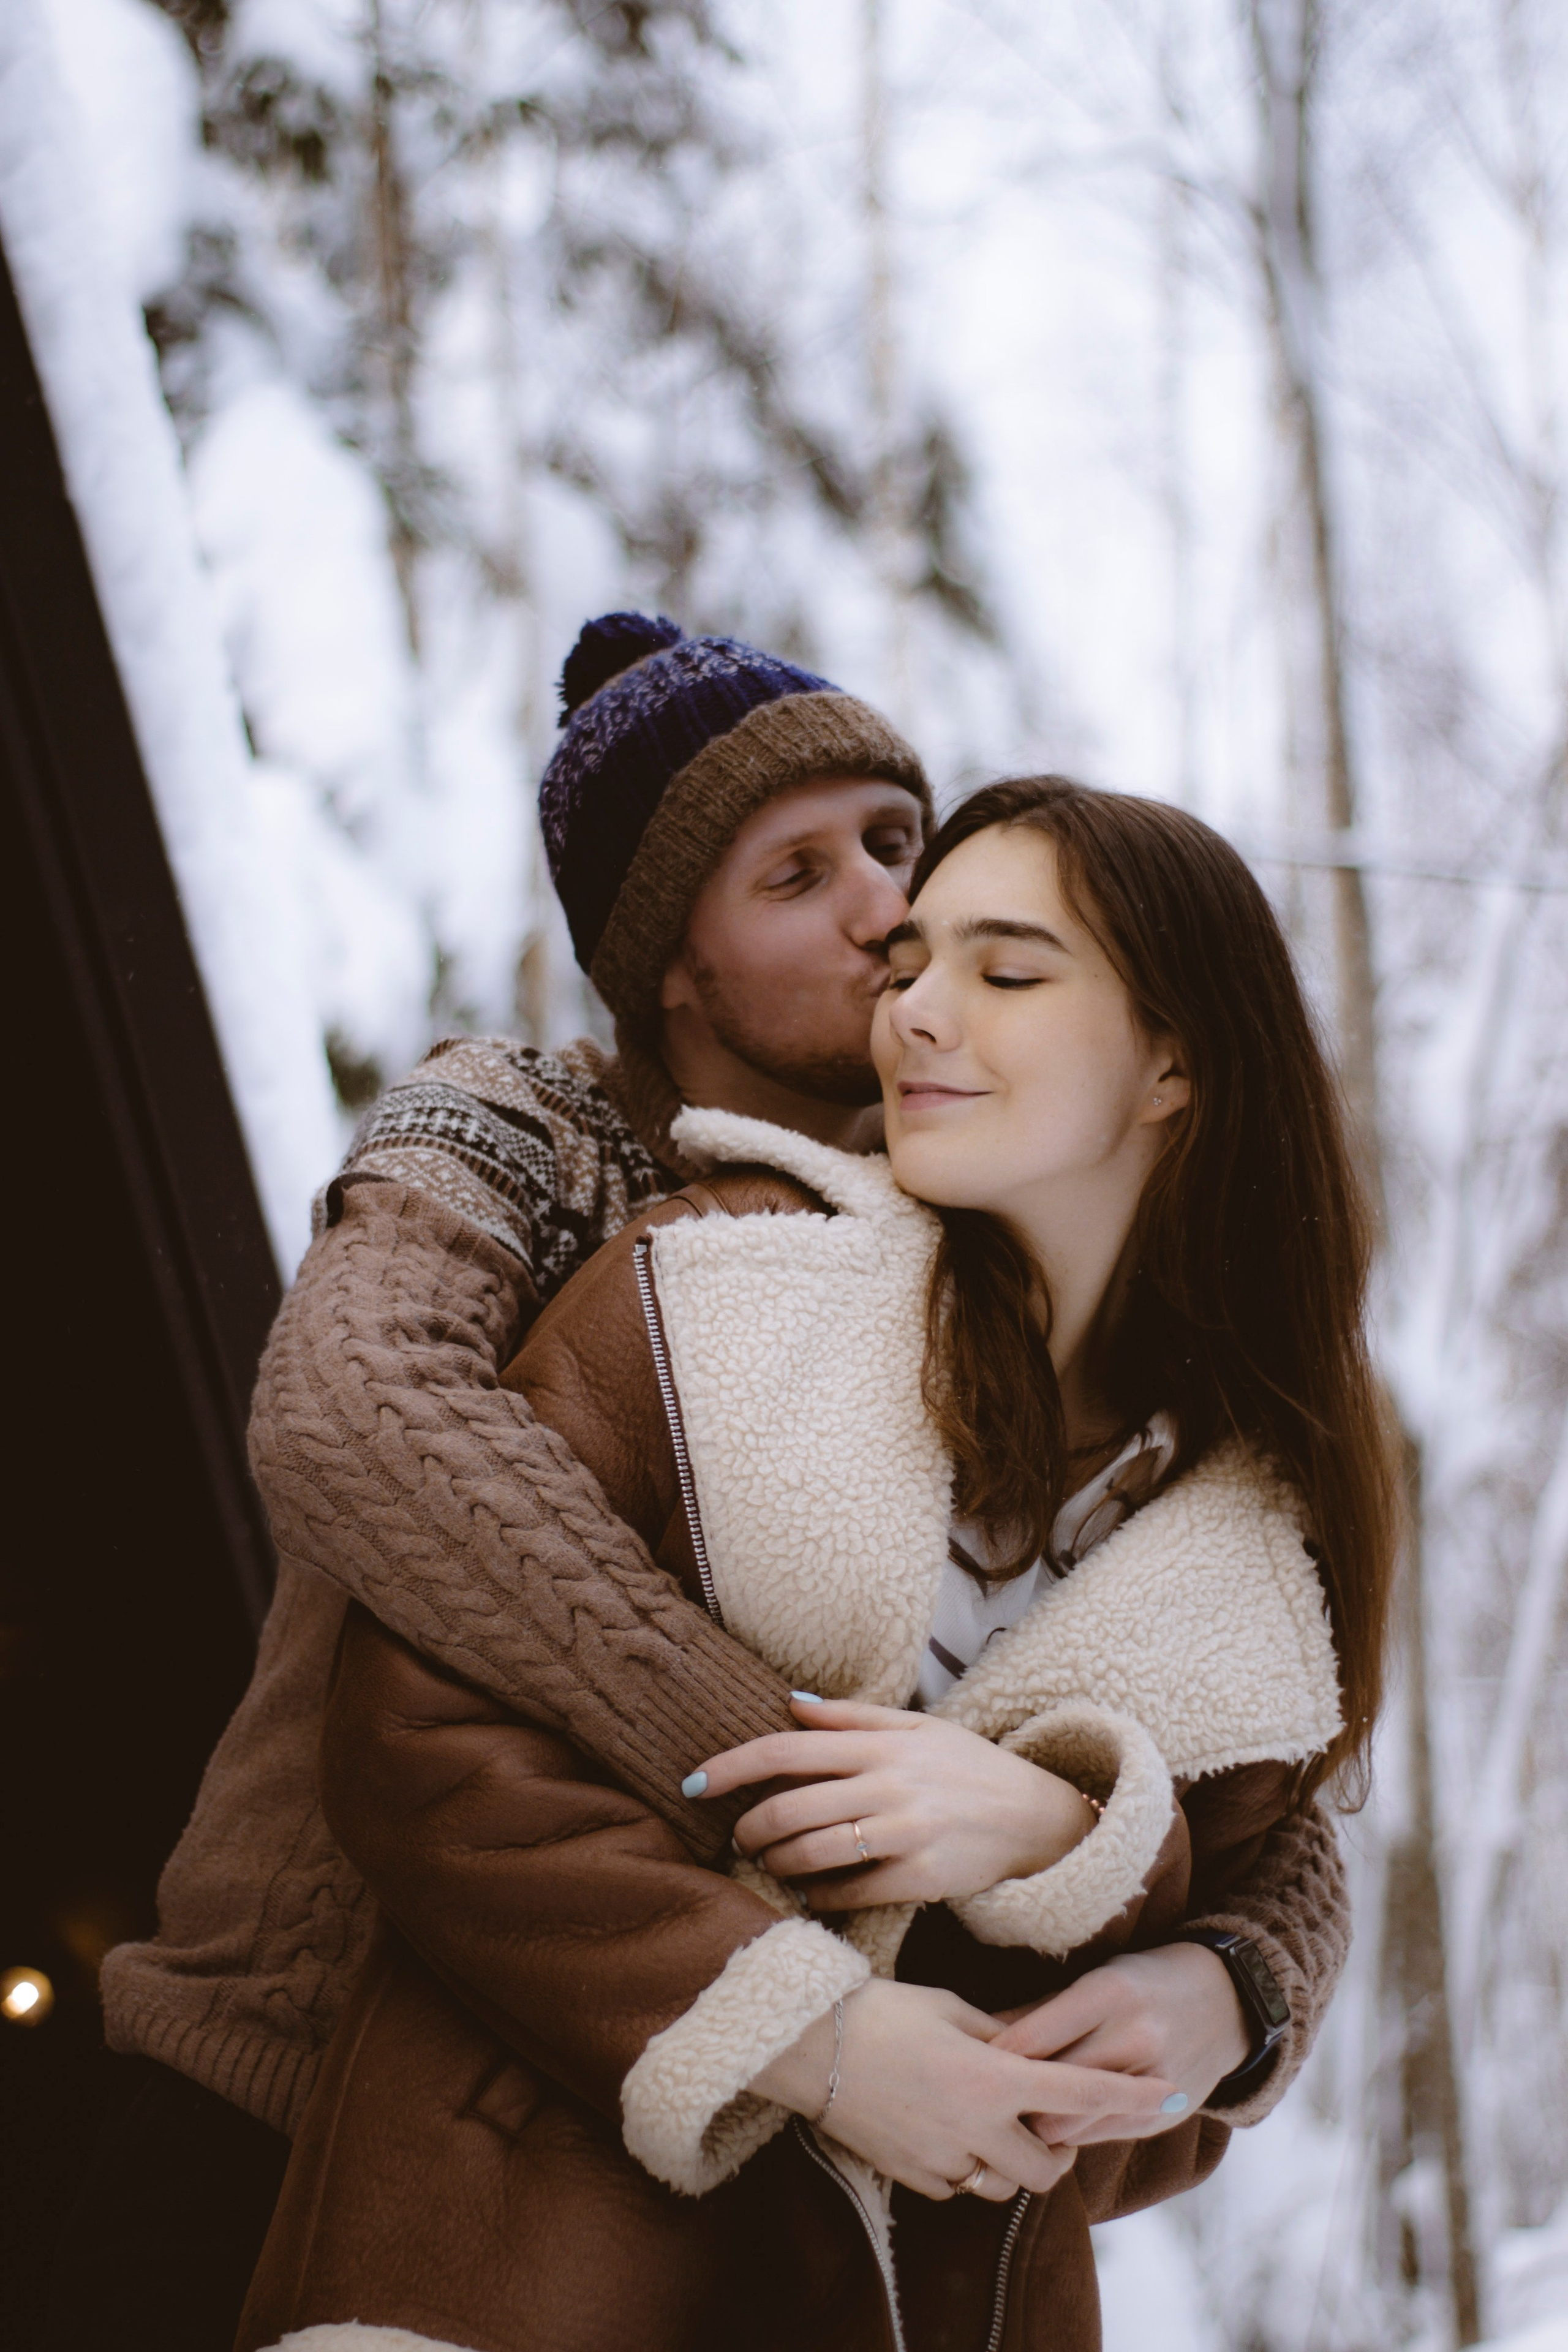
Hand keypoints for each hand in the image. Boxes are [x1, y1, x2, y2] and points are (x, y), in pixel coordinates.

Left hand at [687, 1696, 1095, 1909]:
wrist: (1036, 1816)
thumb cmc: (968, 1767)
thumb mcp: (917, 1727)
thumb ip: (852, 1717)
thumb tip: (792, 1704)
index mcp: (880, 1745)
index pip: (786, 1750)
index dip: (731, 1766)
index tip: (693, 1783)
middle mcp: (888, 1786)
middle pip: (789, 1809)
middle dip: (749, 1829)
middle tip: (740, 1837)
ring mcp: (905, 1833)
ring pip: (812, 1855)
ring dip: (777, 1864)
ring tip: (771, 1863)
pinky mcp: (921, 1878)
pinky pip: (850, 1893)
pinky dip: (818, 1897)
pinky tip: (810, 1893)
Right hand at [748, 1978, 1181, 2200]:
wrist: (810, 2045)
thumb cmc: (882, 2010)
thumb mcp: (950, 2008)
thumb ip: (1001, 2034)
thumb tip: (1034, 2045)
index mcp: (992, 2075)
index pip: (1080, 2091)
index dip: (1129, 2095)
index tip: (1169, 2093)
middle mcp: (976, 2125)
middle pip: (1049, 2165)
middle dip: (1059, 2148)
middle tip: (1048, 2119)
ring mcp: (944, 2158)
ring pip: (1005, 2184)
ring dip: (1012, 2160)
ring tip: (994, 2123)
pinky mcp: (914, 2177)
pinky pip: (960, 2186)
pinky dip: (967, 2167)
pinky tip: (947, 2131)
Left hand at [990, 1944, 1253, 2143]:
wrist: (1227, 2002)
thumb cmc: (1145, 1982)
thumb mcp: (1096, 1978)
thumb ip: (1041, 2010)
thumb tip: (980, 2036)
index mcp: (1108, 1993)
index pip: (1034, 2038)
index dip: (994, 2059)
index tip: (966, 2067)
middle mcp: (1134, 2038)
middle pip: (1049, 2090)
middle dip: (1013, 2100)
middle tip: (985, 2099)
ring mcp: (1154, 2083)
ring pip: (1072, 2126)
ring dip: (1041, 2124)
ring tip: (1016, 2115)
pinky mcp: (1164, 2116)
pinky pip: (1101, 2138)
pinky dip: (1075, 2133)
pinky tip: (1059, 2121)